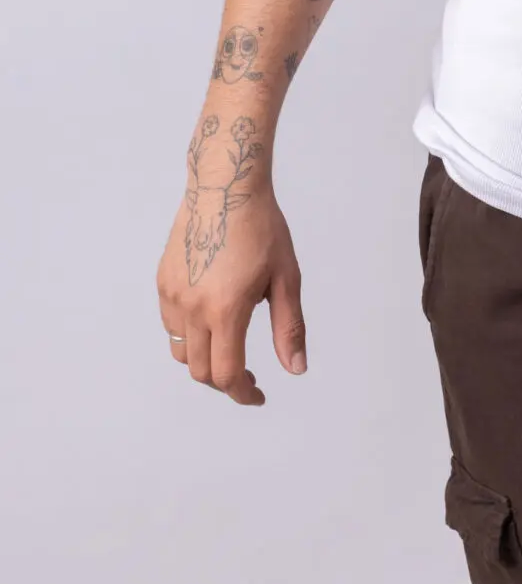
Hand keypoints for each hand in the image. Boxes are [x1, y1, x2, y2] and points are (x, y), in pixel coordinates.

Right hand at [155, 112, 306, 405]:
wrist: (225, 186)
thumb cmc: (262, 228)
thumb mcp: (286, 278)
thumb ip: (289, 327)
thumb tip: (296, 368)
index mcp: (225, 310)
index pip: (227, 374)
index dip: (243, 394)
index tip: (257, 396)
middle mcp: (192, 308)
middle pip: (200, 370)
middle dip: (225, 381)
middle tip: (249, 377)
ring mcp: (172, 295)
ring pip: (181, 351)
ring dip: (204, 360)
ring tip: (230, 348)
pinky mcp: (162, 281)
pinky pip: (171, 325)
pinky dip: (189, 335)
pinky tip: (212, 319)